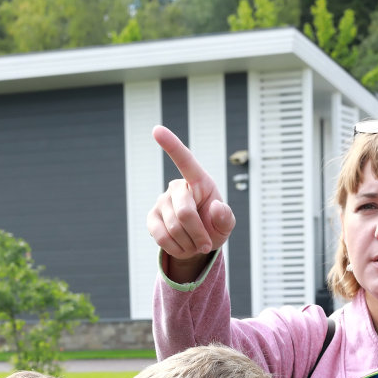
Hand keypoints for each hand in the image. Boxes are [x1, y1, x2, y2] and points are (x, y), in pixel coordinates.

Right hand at [147, 126, 235, 282]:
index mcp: (198, 180)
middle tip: (206, 245)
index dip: (170, 144)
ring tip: (195, 243)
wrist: (198, 243)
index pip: (184, 160)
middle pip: (185, 213)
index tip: (156, 129)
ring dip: (189, 243)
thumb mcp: (226, 224)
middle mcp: (177, 187)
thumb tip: (215, 207)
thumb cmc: (214, 226)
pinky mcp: (151, 219)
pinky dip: (175, 248)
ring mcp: (161, 202)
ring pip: (174, 228)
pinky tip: (182, 246)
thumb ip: (225, 217)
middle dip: (198, 234)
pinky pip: (161, 237)